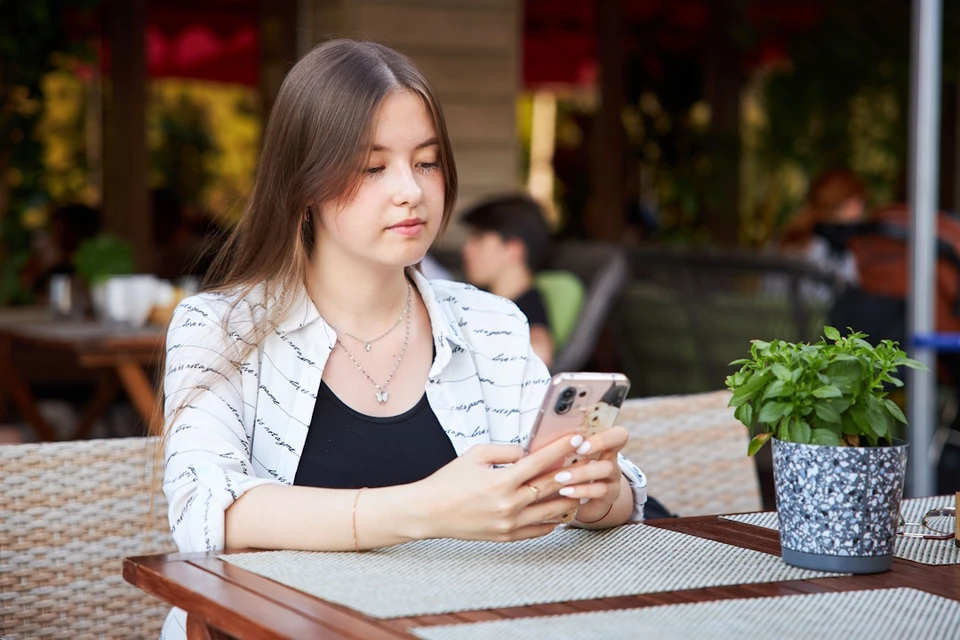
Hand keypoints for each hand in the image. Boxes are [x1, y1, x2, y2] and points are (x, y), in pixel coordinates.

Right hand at [415, 433, 587, 541]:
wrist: (429, 512)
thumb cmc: (449, 480)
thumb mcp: (475, 454)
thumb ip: (507, 451)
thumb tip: (529, 453)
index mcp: (501, 481)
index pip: (540, 462)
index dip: (561, 449)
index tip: (577, 439)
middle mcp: (509, 504)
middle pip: (551, 487)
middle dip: (573, 471)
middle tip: (589, 461)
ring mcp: (509, 524)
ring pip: (551, 511)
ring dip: (568, 498)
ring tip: (581, 486)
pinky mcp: (506, 537)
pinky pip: (539, 530)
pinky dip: (553, 520)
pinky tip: (560, 510)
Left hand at [527, 426, 629, 525]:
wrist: (578, 505)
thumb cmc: (566, 474)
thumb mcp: (564, 459)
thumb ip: (557, 448)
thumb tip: (531, 438)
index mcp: (600, 443)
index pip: (615, 429)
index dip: (603, 430)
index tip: (580, 439)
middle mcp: (611, 456)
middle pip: (619, 439)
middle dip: (599, 442)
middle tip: (578, 450)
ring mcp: (613, 476)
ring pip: (606, 468)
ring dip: (582, 471)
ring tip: (560, 477)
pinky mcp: (609, 496)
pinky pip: (600, 490)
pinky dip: (581, 490)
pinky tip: (565, 492)